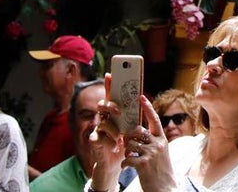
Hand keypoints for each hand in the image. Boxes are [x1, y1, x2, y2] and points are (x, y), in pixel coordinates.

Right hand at [88, 74, 125, 190]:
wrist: (116, 163)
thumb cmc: (124, 143)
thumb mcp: (131, 127)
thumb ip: (133, 114)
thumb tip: (142, 98)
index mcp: (113, 113)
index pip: (110, 96)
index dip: (109, 85)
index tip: (110, 74)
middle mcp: (104, 119)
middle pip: (102, 105)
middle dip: (110, 105)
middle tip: (119, 110)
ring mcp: (98, 129)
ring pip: (103, 122)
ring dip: (114, 130)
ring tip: (120, 139)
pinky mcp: (95, 142)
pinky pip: (98, 137)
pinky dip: (107, 142)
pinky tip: (114, 146)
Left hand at [121, 95, 175, 191]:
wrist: (166, 188)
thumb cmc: (161, 170)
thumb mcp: (161, 153)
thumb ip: (152, 141)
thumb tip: (138, 132)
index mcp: (162, 140)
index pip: (154, 120)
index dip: (147, 107)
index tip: (141, 97)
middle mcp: (158, 144)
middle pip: (137, 131)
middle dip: (129, 137)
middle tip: (128, 145)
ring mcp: (151, 153)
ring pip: (130, 144)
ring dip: (127, 152)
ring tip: (130, 158)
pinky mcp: (143, 163)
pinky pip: (127, 158)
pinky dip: (125, 163)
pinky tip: (128, 167)